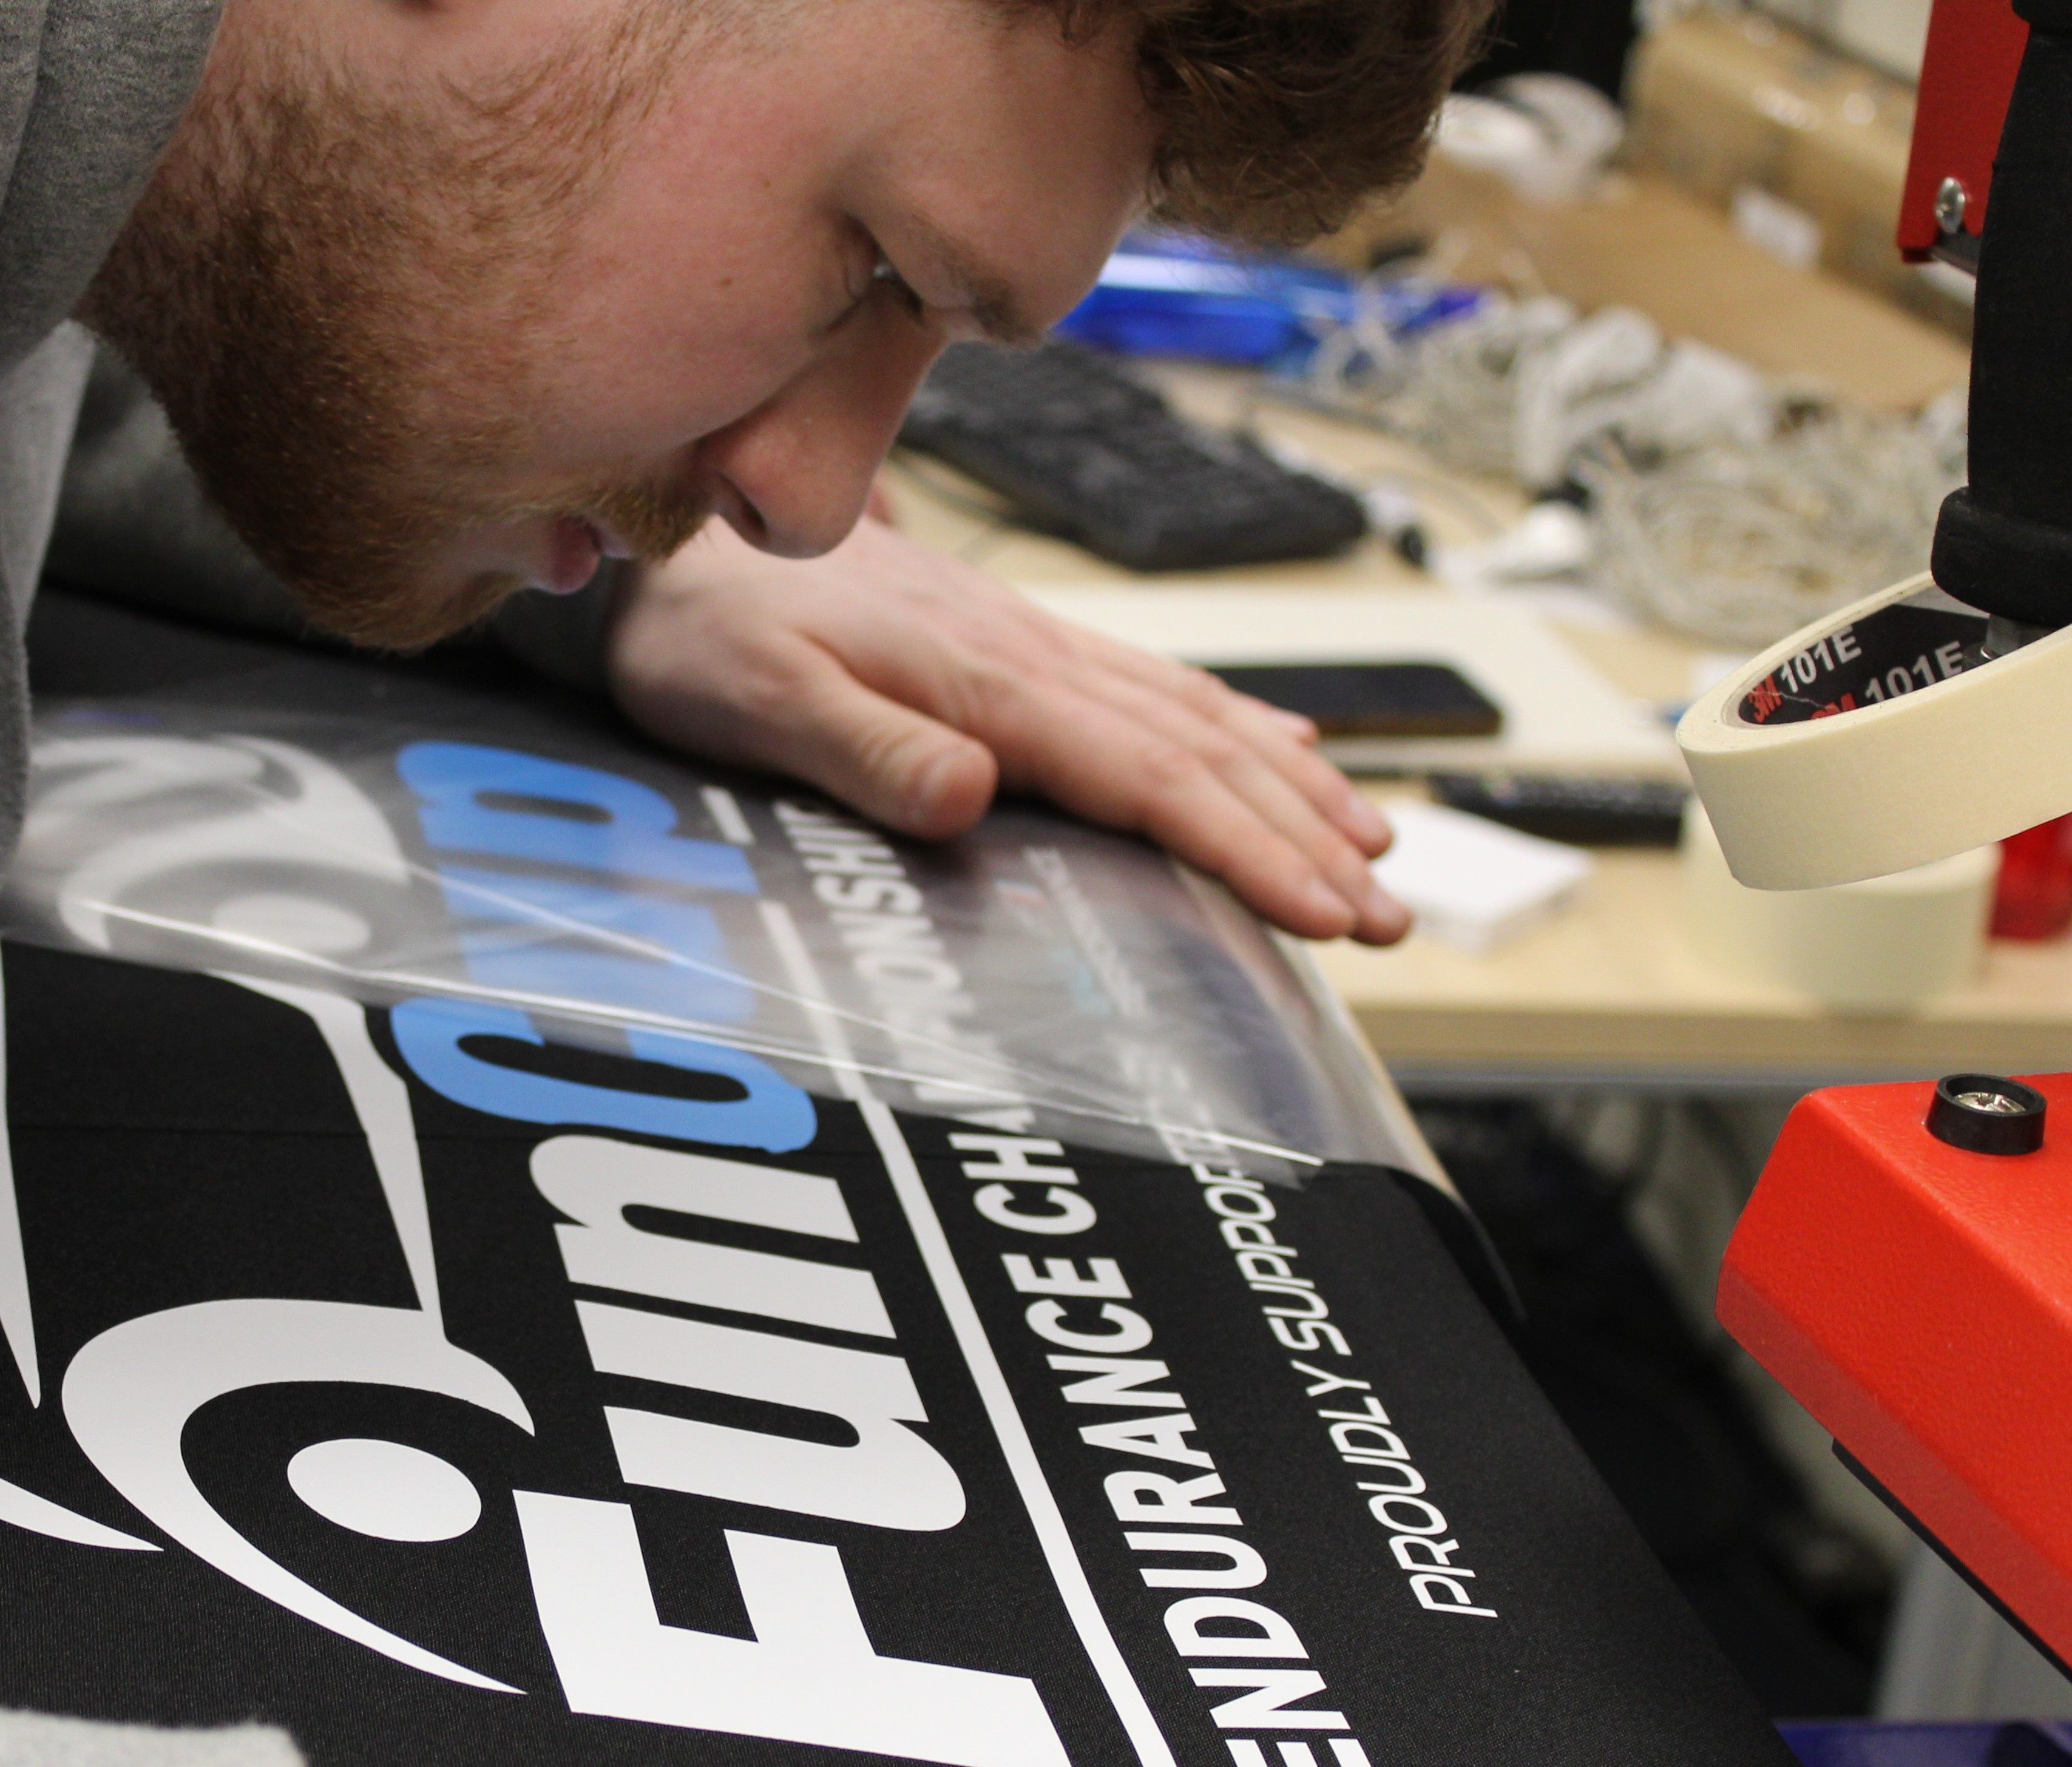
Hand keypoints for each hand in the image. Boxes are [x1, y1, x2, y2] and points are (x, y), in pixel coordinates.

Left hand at [603, 517, 1411, 943]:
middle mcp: (1032, 659)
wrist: (680, 544)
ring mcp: (1036, 647)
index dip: (1251, 849)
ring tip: (1376, 847)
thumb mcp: (758, 704)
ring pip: (1199, 717)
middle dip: (1305, 839)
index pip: (1152, 777)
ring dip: (1294, 787)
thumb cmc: (708, 638)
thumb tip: (971, 793)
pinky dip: (1238, 725)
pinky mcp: (1022, 648)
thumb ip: (864, 751)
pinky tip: (1287, 749)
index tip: (1329, 911)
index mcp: (988, 685)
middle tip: (1391, 916)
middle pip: (1203, 753)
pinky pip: (1157, 687)